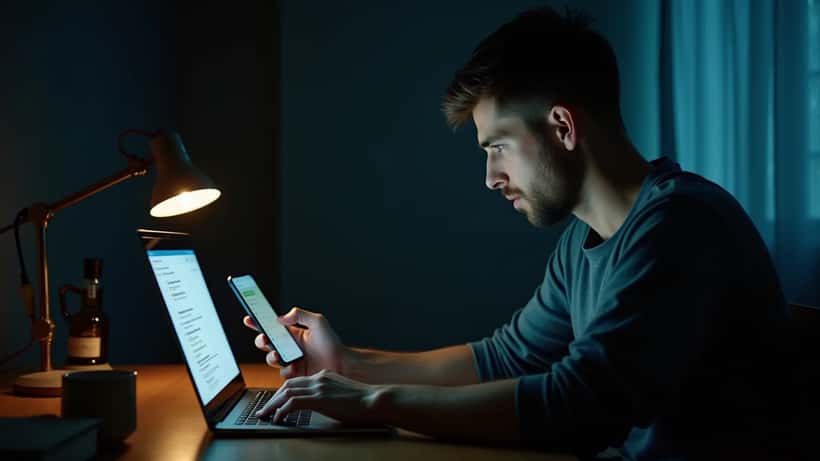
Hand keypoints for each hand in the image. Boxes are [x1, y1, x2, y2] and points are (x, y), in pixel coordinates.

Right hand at [243, 306, 346, 378]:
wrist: (342, 366)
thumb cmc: (333, 345)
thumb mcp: (318, 323)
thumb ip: (300, 315)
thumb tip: (281, 318)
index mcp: (294, 333)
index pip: (272, 326)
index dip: (259, 323)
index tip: (249, 319)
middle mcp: (290, 347)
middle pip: (266, 343)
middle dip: (261, 340)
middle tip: (264, 339)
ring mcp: (291, 361)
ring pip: (270, 359)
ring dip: (271, 356)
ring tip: (278, 355)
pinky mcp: (294, 375)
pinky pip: (282, 373)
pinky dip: (285, 370)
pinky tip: (294, 366)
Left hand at [255, 369, 381, 424]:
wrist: (374, 400)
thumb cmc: (364, 402)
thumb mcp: (342, 395)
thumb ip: (330, 396)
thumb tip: (323, 408)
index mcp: (325, 376)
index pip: (297, 382)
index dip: (283, 392)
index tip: (276, 402)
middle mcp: (319, 378)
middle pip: (287, 385)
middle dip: (273, 398)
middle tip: (265, 410)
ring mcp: (319, 386)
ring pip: (286, 392)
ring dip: (272, 405)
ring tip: (265, 415)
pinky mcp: (319, 398)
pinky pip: (293, 403)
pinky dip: (282, 410)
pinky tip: (279, 418)